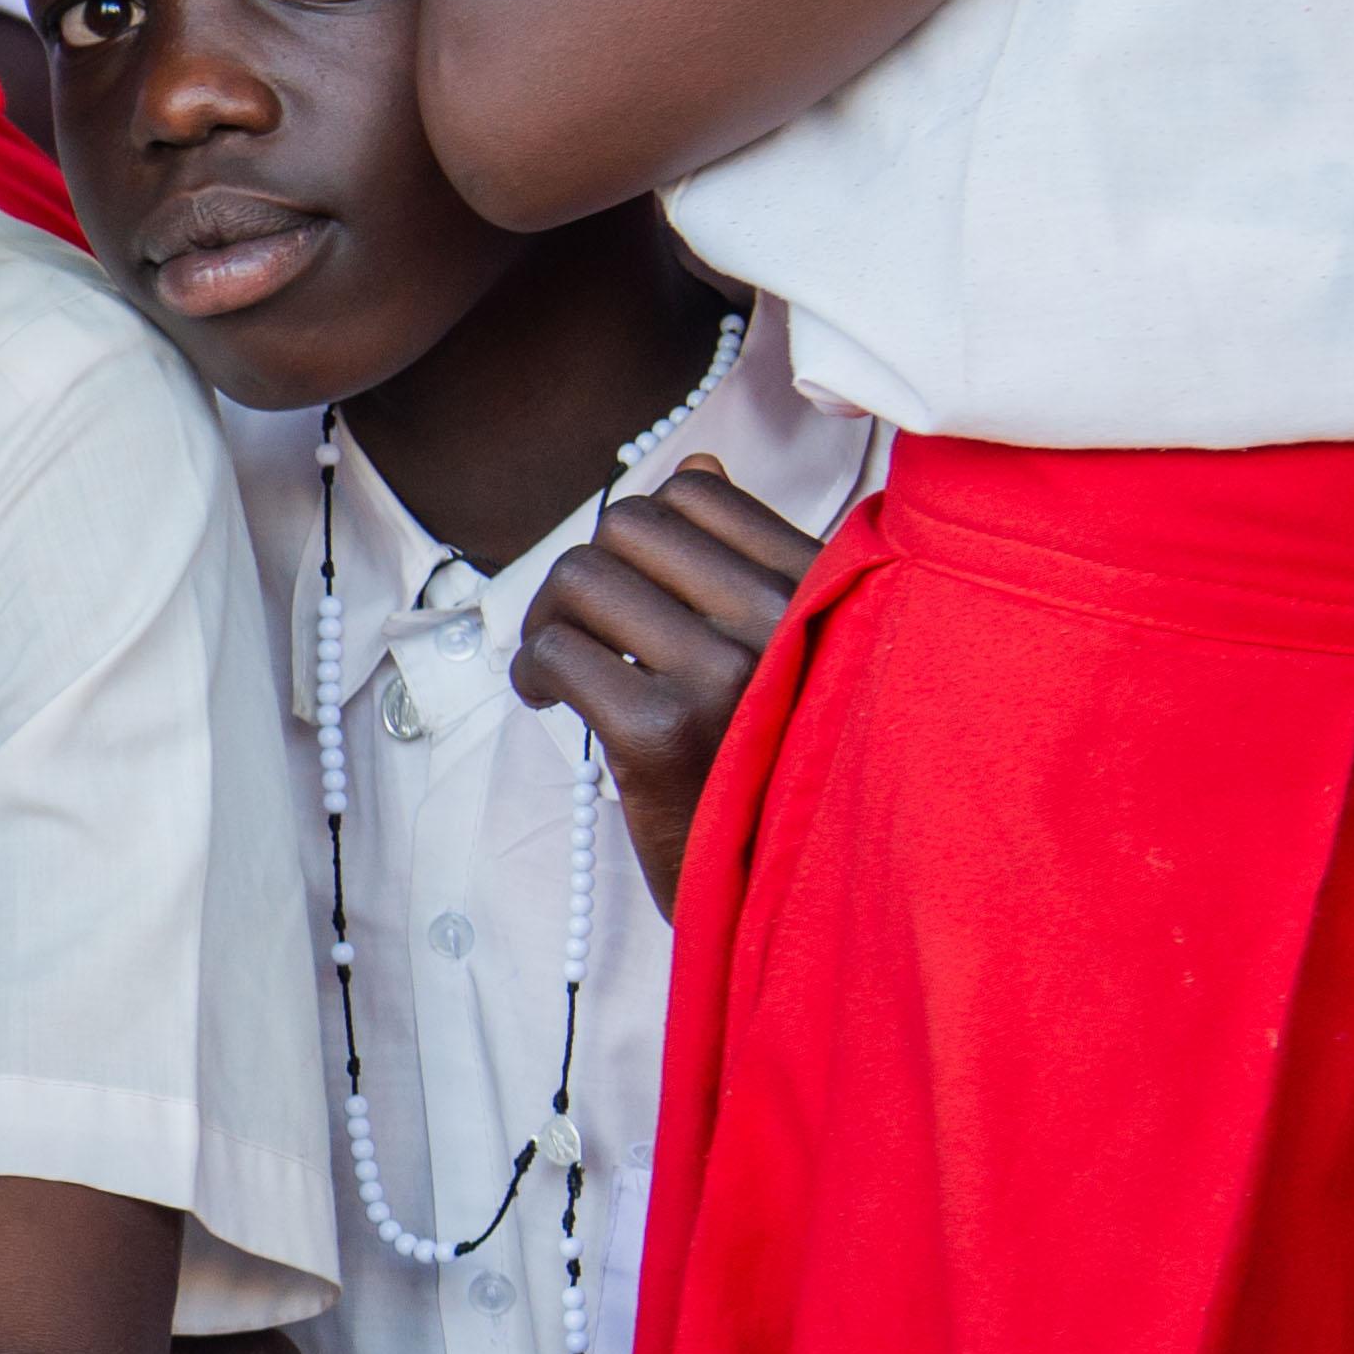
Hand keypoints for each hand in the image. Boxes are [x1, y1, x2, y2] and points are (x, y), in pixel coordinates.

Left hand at [510, 456, 821, 916]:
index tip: (628, 595)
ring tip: (559, 671)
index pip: (697, 492)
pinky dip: (531, 671)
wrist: (801, 889)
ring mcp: (728, 670)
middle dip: (582, 574)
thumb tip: (697, 465)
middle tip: (576, 633)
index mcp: (822, 582)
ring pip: (582, 578)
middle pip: (627, 526)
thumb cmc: (785, 761)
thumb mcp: (796, 645)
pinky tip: (548, 704)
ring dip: (547, 621)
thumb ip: (749, 556)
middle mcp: (787, 614)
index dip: (636, 538)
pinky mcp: (665, 732)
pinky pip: (557, 653)